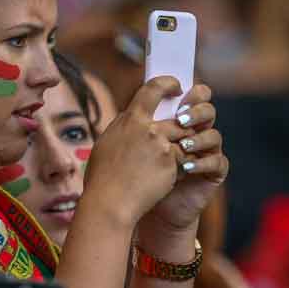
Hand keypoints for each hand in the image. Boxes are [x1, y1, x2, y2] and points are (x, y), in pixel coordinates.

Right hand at [79, 76, 196, 228]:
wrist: (110, 203)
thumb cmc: (103, 178)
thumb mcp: (107, 144)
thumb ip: (124, 128)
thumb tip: (133, 118)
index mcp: (130, 120)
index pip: (154, 88)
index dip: (169, 83)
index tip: (177, 86)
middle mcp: (147, 129)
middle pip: (178, 118)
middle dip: (184, 125)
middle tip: (185, 130)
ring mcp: (161, 146)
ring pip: (184, 138)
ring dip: (181, 148)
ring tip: (170, 161)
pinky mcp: (171, 164)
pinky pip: (184, 160)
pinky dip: (179, 167)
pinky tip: (166, 178)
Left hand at [139, 83, 227, 237]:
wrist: (148, 209)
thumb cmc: (140, 175)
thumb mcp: (137, 146)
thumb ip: (142, 124)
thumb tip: (139, 102)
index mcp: (180, 121)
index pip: (193, 98)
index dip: (190, 92)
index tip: (177, 89)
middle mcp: (196, 133)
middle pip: (207, 111)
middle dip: (196, 111)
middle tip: (181, 118)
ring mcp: (206, 153)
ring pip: (214, 135)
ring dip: (198, 138)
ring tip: (182, 145)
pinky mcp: (213, 174)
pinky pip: (218, 162)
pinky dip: (203, 162)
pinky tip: (187, 165)